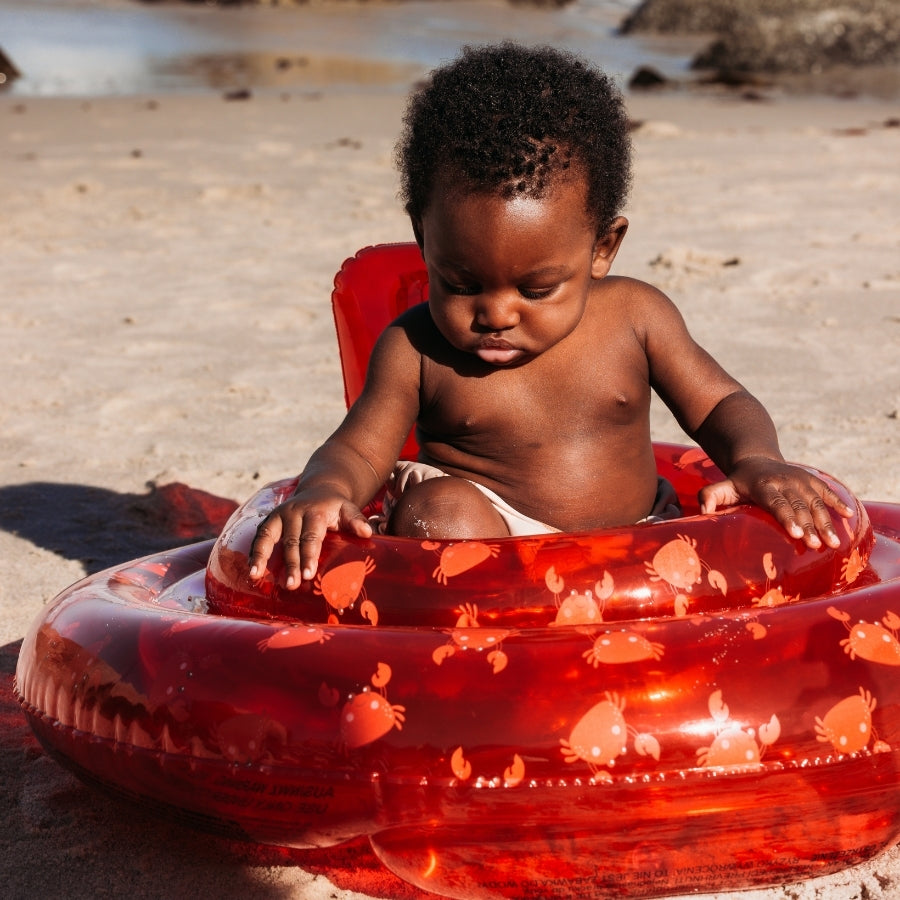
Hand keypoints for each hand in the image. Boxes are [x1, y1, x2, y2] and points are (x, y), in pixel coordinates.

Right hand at [248, 489, 372, 588]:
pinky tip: (251, 569)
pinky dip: (254, 552)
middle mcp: (293, 512)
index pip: (311, 536)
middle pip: (290, 541)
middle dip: (290, 563)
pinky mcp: (269, 520)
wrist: (319, 489)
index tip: (308, 574)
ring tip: (255, 575)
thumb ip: (356, 520)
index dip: (309, 555)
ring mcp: (279, 515)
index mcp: (314, 512)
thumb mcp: (348, 508)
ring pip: (267, 536)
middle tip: (291, 584)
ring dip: (261, 556)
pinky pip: (259, 536)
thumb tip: (367, 533)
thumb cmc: (335, 507)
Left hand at [699, 456, 854, 549]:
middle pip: (798, 506)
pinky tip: (847, 516)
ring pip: (815, 501)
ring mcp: (800, 480)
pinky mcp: (811, 480)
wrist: (756, 460)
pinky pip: (826, 491)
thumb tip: (703, 513)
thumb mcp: (721, 488)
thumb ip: (709, 498)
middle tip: (816, 545)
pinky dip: (837, 502)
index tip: (796, 533)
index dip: (786, 517)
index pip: (776, 503)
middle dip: (808, 526)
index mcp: (763, 486)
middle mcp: (784, 481)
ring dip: (825, 522)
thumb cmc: (737, 483)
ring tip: (833, 542)